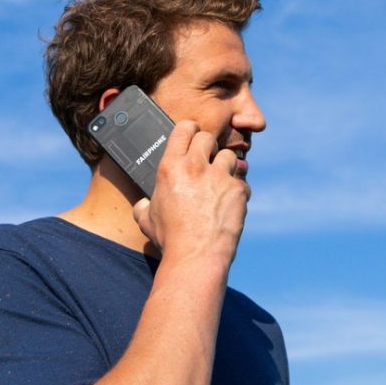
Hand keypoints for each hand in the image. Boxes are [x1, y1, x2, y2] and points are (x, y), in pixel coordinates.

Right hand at [133, 120, 249, 263]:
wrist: (195, 255)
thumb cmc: (169, 239)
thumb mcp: (146, 220)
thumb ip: (144, 205)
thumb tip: (143, 204)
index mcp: (170, 167)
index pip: (183, 129)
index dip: (190, 129)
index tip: (193, 134)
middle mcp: (195, 166)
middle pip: (208, 137)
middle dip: (209, 146)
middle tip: (208, 159)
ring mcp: (219, 176)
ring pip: (229, 156)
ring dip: (226, 166)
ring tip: (220, 182)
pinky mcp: (237, 190)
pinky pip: (242, 181)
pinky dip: (238, 189)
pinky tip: (231, 202)